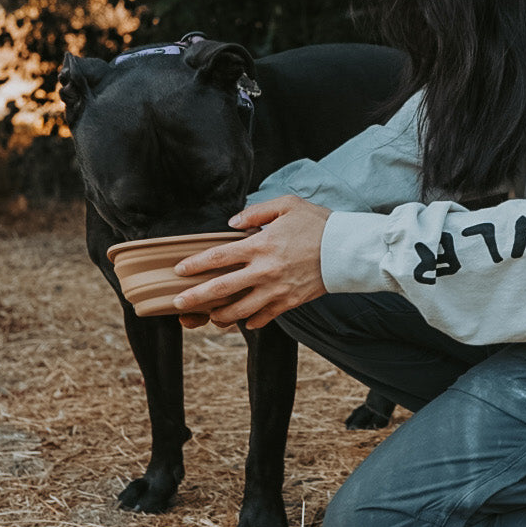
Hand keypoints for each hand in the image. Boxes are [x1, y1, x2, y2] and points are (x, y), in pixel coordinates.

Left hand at [172, 195, 329, 329]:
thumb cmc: (318, 223)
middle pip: (221, 289)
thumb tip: (232, 223)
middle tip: (179, 303)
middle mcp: (264, 271)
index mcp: (260, 245)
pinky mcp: (289, 302)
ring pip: (239, 311)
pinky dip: (250, 322)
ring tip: (210, 317)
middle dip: (196, 298)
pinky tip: (243, 321)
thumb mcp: (287, 205)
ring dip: (220, 316)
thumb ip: (256, 211)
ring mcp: (276, 290)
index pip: (218, 257)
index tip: (179, 270)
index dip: (194, 265)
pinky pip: (263, 318)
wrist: (346, 249)